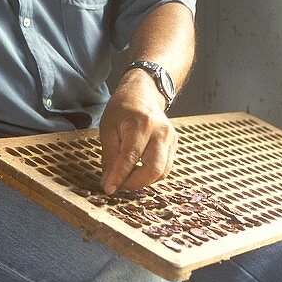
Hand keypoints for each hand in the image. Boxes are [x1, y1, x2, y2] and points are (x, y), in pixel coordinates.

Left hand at [99, 72, 177, 193]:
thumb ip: (109, 156)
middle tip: (118, 185)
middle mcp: (160, 132)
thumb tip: (108, 182)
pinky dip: (150, 175)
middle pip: (154, 168)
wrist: (144, 93)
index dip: (119, 176)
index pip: (130, 156)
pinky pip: (165, 168)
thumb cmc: (123, 109)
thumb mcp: (108, 129)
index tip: (109, 188)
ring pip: (162, 172)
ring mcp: (170, 138)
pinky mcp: (174, 145)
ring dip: (143, 181)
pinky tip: (137, 172)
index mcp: (141, 123)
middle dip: (135, 183)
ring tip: (126, 178)